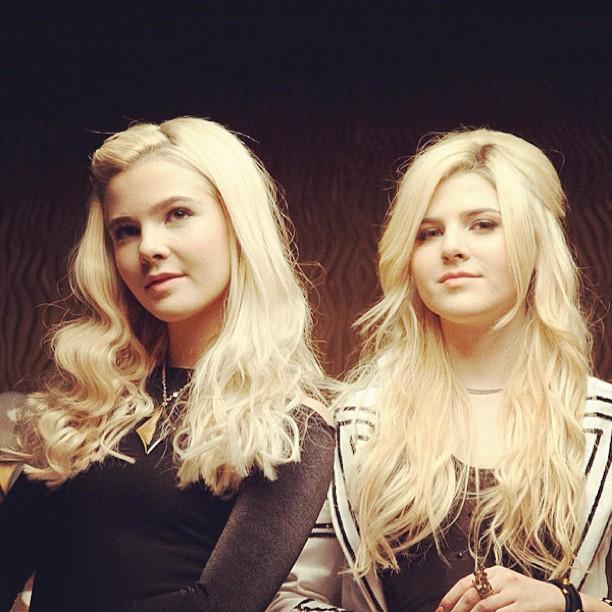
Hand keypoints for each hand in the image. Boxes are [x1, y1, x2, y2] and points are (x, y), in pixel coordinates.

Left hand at [436, 566, 565, 611]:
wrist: (555, 596)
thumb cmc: (525, 593)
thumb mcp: (504, 585)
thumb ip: (486, 591)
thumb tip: (462, 604)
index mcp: (493, 572)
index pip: (465, 583)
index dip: (450, 597)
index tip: (440, 609)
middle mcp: (501, 578)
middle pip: (471, 594)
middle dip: (456, 609)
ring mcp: (512, 590)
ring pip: (483, 606)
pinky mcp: (522, 604)